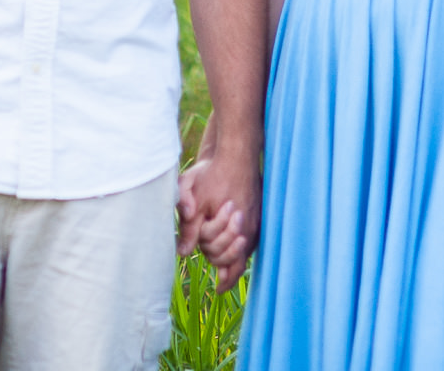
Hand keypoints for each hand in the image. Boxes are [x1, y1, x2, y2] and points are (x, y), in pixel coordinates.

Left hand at [176, 133, 260, 291]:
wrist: (236, 153)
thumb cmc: (213, 174)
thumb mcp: (194, 198)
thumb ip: (189, 226)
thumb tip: (182, 252)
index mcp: (232, 224)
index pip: (223, 258)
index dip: (219, 272)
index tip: (219, 289)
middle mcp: (249, 226)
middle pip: (236, 257)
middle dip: (225, 264)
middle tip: (220, 276)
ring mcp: (257, 220)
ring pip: (248, 251)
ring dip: (237, 261)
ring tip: (229, 276)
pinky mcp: (260, 214)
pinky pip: (254, 239)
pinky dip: (244, 249)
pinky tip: (237, 254)